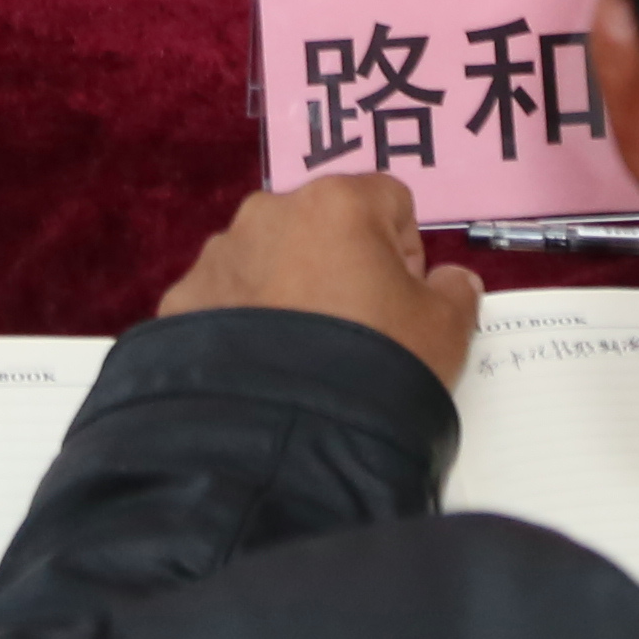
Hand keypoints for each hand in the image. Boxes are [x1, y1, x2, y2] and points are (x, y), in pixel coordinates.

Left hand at [152, 172, 481, 388]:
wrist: (286, 436)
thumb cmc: (377, 365)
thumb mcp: (445, 331)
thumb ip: (455, 292)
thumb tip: (450, 280)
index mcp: (338, 203)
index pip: (388, 202)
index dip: (404, 252)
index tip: (402, 301)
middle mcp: (270, 212)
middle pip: (321, 227)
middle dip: (339, 266)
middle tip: (354, 331)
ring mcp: (219, 256)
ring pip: (267, 260)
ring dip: (286, 292)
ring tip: (300, 357)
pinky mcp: (183, 301)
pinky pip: (224, 302)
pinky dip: (241, 325)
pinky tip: (259, 370)